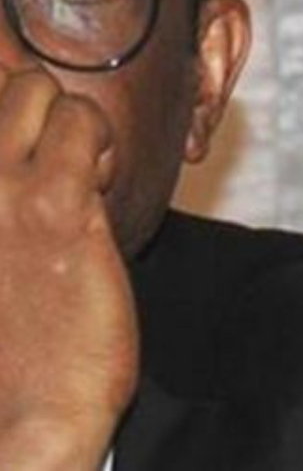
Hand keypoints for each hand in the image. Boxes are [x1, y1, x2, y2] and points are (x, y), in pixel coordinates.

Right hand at [0, 67, 137, 468]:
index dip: (3, 87)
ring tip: (81, 170)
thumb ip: (2, 193)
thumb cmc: (6, 339)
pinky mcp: (55, 202)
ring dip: (77, 123)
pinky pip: (84, 123)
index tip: (30, 134)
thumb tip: (18, 147)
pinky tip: (100, 182)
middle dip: (42, 106)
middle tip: (57, 154)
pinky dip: (100, 142)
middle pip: (7, 83)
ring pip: (43, 90)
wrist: (26, 412)